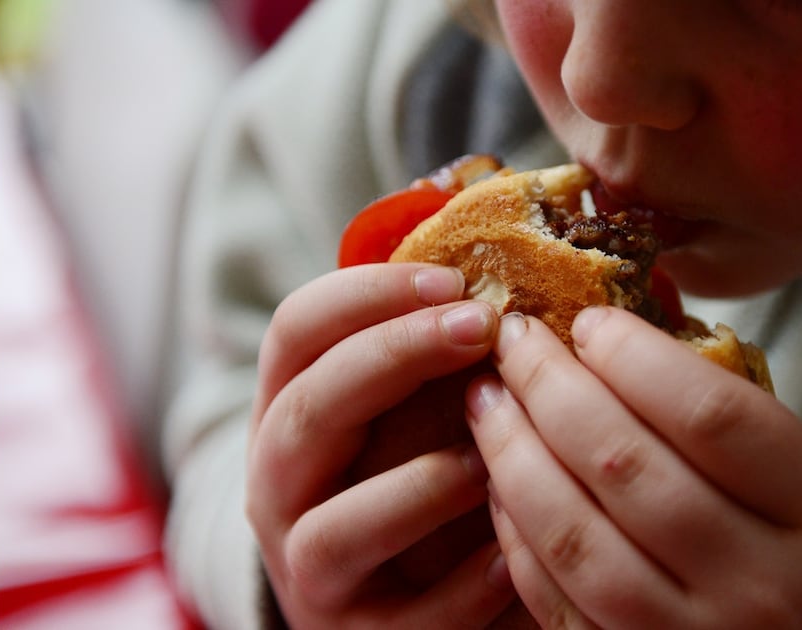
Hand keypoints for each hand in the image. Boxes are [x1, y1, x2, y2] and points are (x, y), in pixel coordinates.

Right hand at [246, 263, 515, 627]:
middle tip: (482, 326)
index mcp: (291, 408)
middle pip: (310, 411)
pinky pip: (407, 618)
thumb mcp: (408, 392)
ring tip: (493, 457)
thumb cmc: (413, 464)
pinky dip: (465, 587)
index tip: (454, 275)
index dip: (367, 294)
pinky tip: (520, 553)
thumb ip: (433, 314)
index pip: (297, 330)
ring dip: (419, 486)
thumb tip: (477, 189)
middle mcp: (281, 485)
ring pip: (336, 529)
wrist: (384, 594)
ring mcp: (310, 567)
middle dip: (393, 356)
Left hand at [465, 307, 801, 628]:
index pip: (709, 414)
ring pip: (576, 538)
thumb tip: (624, 345)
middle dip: (551, 388)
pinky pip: (559, 604)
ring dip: (514, 457)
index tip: (591, 323)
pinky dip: (518, 539)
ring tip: (488, 403)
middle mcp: (757, 581)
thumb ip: (738, 429)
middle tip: (516, 342)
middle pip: (626, 465)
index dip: (633, 357)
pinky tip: (501, 487)